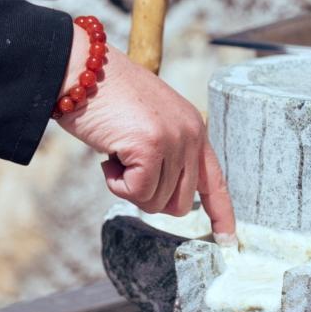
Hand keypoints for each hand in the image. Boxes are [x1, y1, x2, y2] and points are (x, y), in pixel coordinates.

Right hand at [56, 24, 236, 241]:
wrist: (82, 70)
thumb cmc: (107, 99)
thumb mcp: (149, 125)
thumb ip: (166, 154)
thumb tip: (169, 199)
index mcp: (195, 130)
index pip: (215, 181)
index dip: (221, 213)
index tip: (228, 241)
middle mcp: (192, 135)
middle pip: (180, 203)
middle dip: (148, 196)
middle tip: (126, 168)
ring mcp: (175, 140)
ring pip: (156, 201)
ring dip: (128, 186)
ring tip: (116, 152)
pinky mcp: (152, 146)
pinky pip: (136, 192)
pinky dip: (116, 184)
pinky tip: (108, 157)